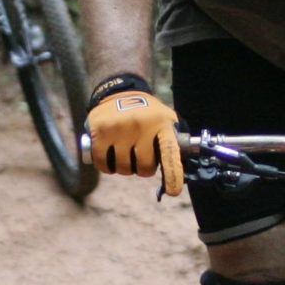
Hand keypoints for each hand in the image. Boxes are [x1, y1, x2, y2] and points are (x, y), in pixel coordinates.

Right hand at [86, 73, 182, 195]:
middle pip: (143, 167)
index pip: (169, 152)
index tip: (173, 191)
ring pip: (123, 168)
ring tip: (124, 155)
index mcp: (161, 123)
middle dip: (142, 168)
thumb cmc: (148, 114)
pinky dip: (107, 167)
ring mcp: (119, 128)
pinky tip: (109, 158)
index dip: (173, 174)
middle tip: (139, 158)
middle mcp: (141, 125)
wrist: (119, 93)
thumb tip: (184, 175)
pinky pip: (103, 164)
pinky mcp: (100, 132)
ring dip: (124, 168)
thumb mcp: (166, 120)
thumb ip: (174, 143)